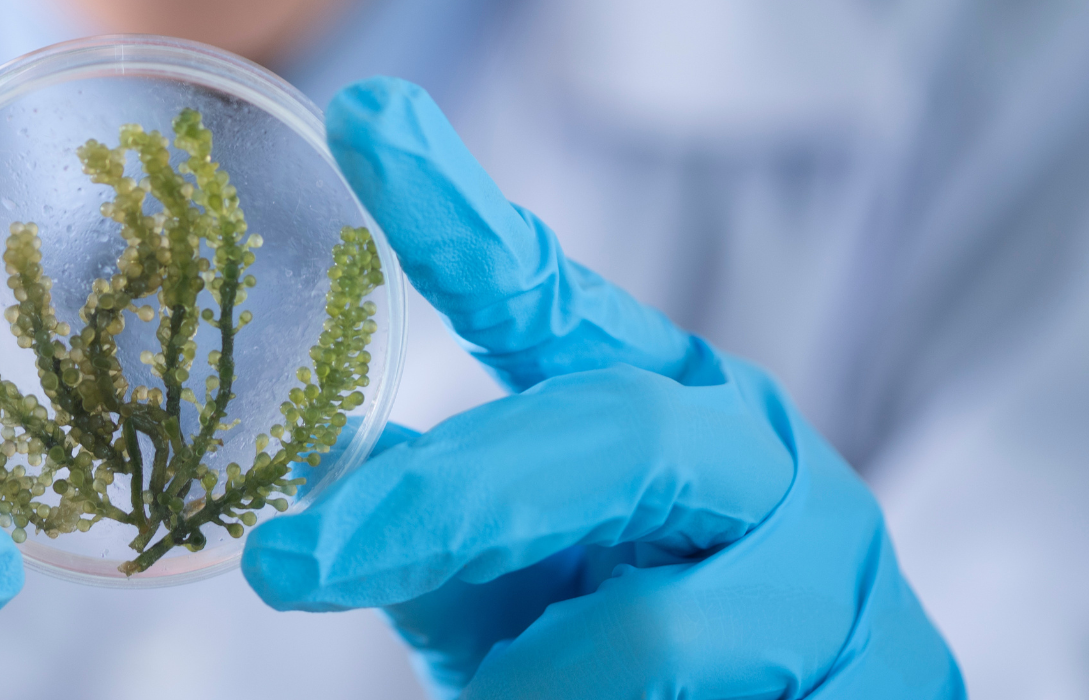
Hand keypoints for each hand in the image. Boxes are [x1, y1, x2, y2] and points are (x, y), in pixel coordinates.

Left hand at [241, 78, 963, 697]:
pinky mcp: (890, 671)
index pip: (548, 296)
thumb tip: (323, 488)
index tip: (367, 122)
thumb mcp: (521, 589)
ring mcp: (831, 564)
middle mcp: (751, 453)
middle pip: (612, 435)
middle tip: (294, 567)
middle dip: (443, 508)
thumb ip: (448, 532)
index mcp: (655, 398)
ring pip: (656, 627)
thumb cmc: (633, 666)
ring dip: (542, 687)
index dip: (458, 218)